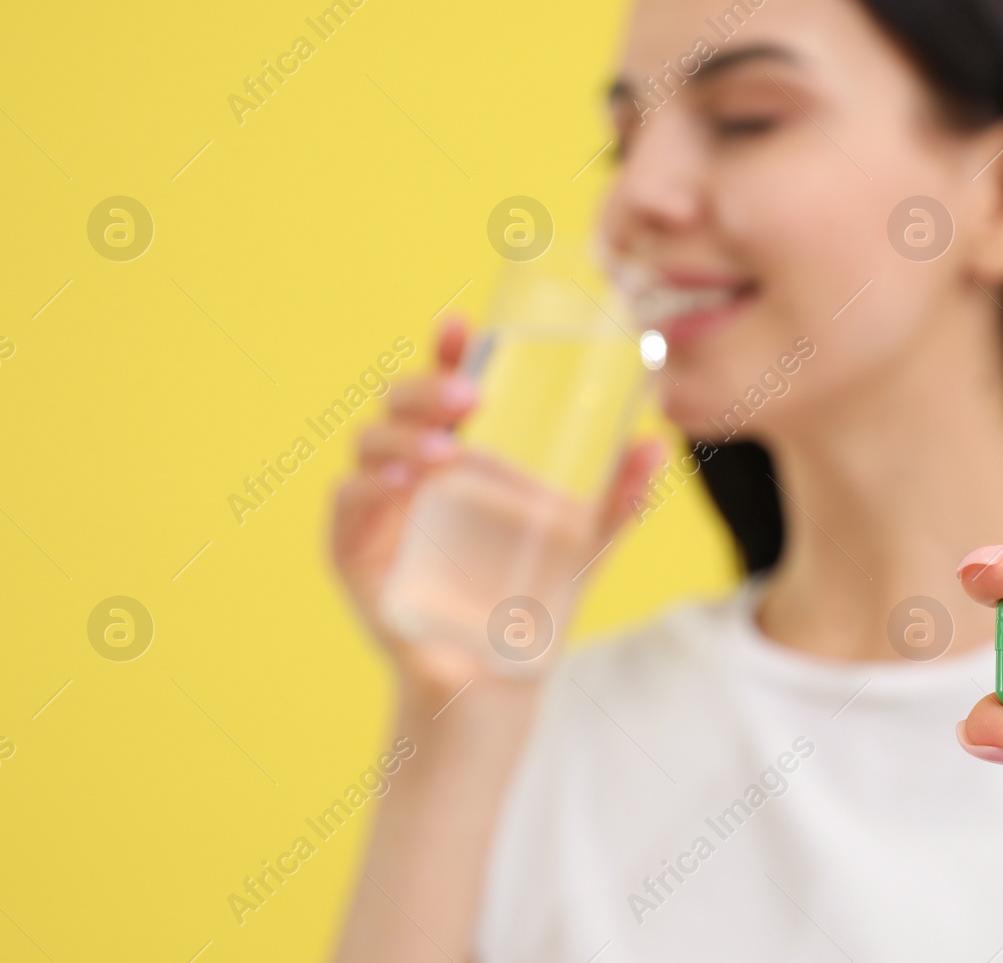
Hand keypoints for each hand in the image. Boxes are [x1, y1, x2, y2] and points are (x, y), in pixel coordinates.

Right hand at [331, 318, 662, 703]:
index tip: (463, 325)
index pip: (449, 385)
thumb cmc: (534, 598)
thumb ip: (617, 498)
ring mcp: (381, 504)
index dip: (449, 349)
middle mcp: (416, 467)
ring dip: (403, 436)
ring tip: (446, 453)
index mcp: (462, 451)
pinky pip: (347, 502)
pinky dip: (366, 486)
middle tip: (470, 395)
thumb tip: (656, 446)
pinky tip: (398, 486)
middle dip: (428, 386)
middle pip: (403, 401)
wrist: (498, 677)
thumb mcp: (584, 544)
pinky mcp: (353, 548)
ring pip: (370, 442)